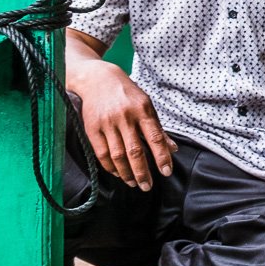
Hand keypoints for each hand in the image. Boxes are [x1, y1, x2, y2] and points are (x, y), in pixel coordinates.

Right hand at [73, 60, 176, 189]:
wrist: (98, 79)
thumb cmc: (127, 94)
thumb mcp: (147, 105)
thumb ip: (158, 129)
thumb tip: (173, 150)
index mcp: (143, 110)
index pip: (155, 138)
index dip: (161, 157)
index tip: (166, 172)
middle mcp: (125, 117)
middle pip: (135, 151)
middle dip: (142, 172)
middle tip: (147, 186)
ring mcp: (107, 123)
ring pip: (117, 155)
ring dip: (126, 173)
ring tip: (133, 183)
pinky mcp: (91, 128)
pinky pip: (102, 153)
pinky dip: (110, 167)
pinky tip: (118, 173)